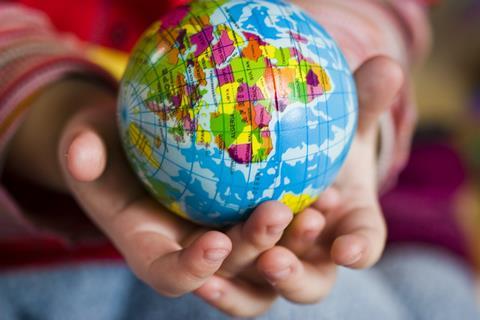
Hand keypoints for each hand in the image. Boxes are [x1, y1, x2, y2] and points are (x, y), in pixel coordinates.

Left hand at [195, 56, 403, 316]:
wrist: (284, 159)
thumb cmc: (319, 143)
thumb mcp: (339, 121)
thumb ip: (362, 101)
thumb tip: (386, 65)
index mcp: (346, 227)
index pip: (363, 242)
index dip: (359, 249)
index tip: (348, 249)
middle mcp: (313, 256)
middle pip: (312, 282)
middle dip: (297, 274)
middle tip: (276, 258)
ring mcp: (275, 264)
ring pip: (267, 287)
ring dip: (253, 276)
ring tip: (230, 261)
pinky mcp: (239, 267)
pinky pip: (230, 284)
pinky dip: (219, 284)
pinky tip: (202, 277)